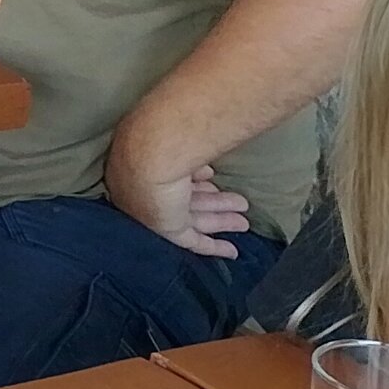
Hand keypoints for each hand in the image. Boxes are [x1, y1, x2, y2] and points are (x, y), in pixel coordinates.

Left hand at [107, 135, 252, 259]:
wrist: (149, 156)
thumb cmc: (161, 137)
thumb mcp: (174, 138)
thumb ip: (188, 149)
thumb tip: (203, 157)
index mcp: (144, 165)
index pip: (174, 178)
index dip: (195, 180)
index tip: (213, 177)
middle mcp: (148, 190)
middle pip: (187, 199)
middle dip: (214, 201)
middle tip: (239, 202)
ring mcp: (157, 210)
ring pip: (195, 218)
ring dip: (220, 219)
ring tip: (244, 221)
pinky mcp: (168, 229)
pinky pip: (193, 243)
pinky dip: (213, 247)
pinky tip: (232, 251)